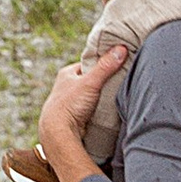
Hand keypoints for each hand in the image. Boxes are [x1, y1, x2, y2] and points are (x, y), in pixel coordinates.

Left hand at [37, 42, 127, 181]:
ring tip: (116, 97)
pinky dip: (99, 109)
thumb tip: (121, 48)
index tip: (117, 65)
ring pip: (91, 95)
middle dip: (103, 82)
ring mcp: (70, 102)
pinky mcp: (75, 116)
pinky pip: (91, 108)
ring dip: (101, 97)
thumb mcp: (90, 82)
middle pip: (90, 80)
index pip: (88, 64)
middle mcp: (66, 87)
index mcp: (67, 74)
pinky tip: (108, 110)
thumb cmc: (70, 104)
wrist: (58, 133)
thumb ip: (106, 66)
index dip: (102, 64)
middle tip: (120, 82)